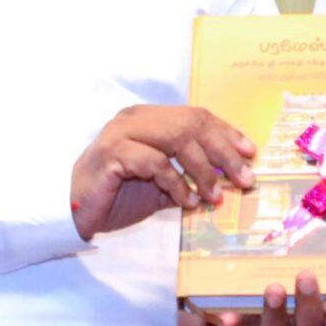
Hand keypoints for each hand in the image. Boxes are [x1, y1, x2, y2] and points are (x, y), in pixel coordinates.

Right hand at [71, 105, 255, 238]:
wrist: (76, 210)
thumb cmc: (118, 195)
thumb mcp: (163, 184)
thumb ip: (191, 175)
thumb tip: (230, 177)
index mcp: (149, 118)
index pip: (196, 115)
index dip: (226, 132)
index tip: (250, 153)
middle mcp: (136, 118)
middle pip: (192, 123)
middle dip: (223, 151)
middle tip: (243, 179)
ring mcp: (122, 132)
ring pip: (177, 138)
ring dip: (203, 170)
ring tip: (214, 196)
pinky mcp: (112, 153)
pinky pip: (156, 162)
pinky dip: (177, 183)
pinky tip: (187, 201)